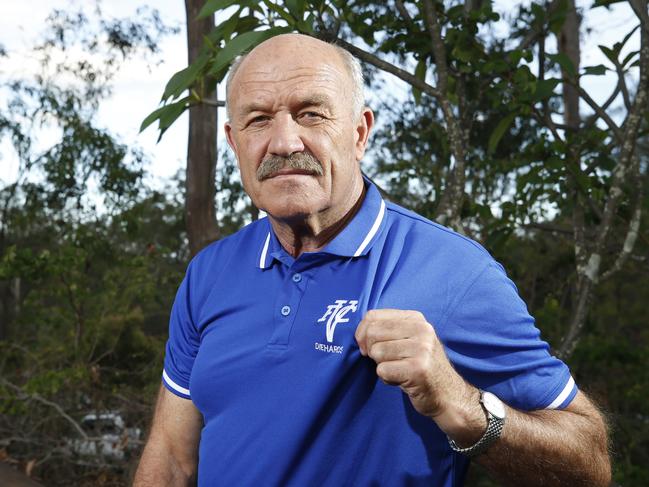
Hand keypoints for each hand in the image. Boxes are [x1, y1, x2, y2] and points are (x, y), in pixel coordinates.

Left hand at [355, 309, 483, 441]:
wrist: (448, 395)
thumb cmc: (421, 367)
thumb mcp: (409, 340)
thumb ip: (387, 330)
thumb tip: (359, 334)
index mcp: (416, 319)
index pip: (373, 315)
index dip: (362, 332)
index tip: (366, 346)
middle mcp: (421, 330)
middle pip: (372, 333)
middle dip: (372, 351)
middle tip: (387, 361)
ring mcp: (421, 349)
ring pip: (376, 352)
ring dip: (382, 366)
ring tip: (399, 370)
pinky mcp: (418, 369)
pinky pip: (383, 370)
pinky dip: (387, 379)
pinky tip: (402, 380)